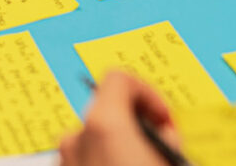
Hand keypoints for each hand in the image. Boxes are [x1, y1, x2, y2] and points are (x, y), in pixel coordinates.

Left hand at [59, 72, 176, 165]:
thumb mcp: (169, 158)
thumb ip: (166, 133)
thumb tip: (163, 130)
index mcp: (102, 124)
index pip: (119, 79)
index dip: (148, 92)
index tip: (162, 117)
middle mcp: (76, 138)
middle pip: (107, 110)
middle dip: (134, 122)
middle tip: (157, 143)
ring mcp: (65, 159)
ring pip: (96, 137)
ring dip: (119, 143)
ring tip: (141, 162)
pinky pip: (85, 157)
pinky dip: (103, 160)